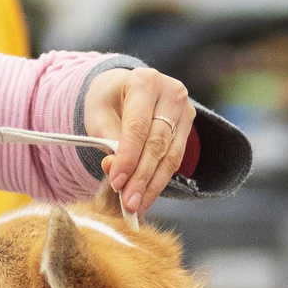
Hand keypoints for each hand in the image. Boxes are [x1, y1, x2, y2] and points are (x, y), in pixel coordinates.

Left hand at [81, 64, 196, 216]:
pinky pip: (175, 158)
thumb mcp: (98, 114)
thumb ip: (108, 141)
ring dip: (152, 185)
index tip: (116, 183)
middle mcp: (171, 92)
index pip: (138, 127)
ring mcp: (184, 109)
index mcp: (144, 82)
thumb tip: (115, 171)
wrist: (126, 87)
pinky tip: (147, 196)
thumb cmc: (109, 100)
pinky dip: (160, 180)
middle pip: (157, 143)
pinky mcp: (189, 124)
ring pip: (170, 155)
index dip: (128, 158)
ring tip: (136, 205)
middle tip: (128, 203)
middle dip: (141, 177)